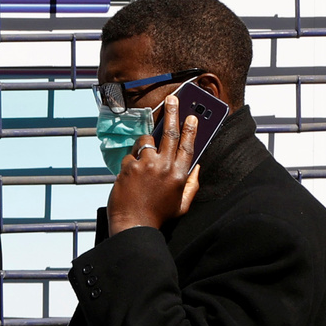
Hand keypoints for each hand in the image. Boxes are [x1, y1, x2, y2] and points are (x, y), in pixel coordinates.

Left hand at [107, 94, 201, 234]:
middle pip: (170, 133)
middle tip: (173, 99)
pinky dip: (131, 161)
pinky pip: (131, 155)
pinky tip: (130, 175)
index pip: (188, 145)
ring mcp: (146, 165)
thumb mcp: (182, 205)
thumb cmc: (158, 217)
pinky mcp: (129, 167)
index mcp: (180, 175)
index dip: (191, 128)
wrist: (133, 226)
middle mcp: (165, 167)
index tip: (192, 116)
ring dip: (145, 144)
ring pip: (146, 142)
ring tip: (143, 156)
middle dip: (173, 113)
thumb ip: (191, 184)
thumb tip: (196, 167)